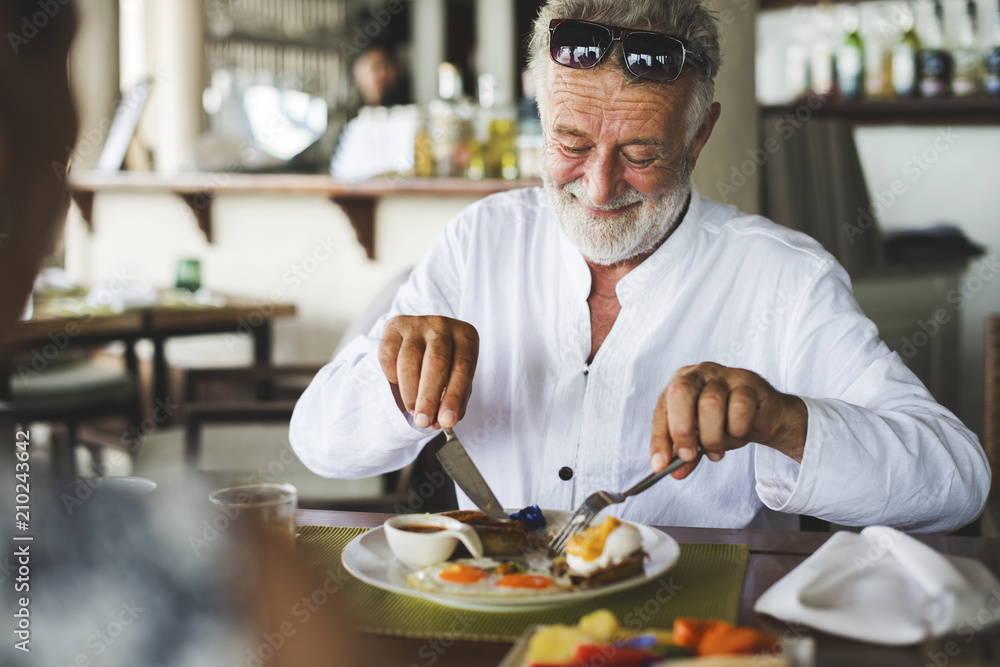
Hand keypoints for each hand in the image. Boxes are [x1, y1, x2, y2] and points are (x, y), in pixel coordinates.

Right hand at [378, 315, 479, 429]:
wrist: (423, 338)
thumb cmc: (446, 364)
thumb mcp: (457, 379)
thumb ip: (453, 400)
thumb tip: (441, 422)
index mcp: (466, 336)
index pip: (463, 367)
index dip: (455, 396)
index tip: (447, 421)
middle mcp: (442, 325)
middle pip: (436, 363)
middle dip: (429, 398)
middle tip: (423, 422)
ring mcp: (417, 324)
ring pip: (409, 363)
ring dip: (410, 393)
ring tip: (414, 412)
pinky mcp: (394, 327)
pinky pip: (389, 357)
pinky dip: (393, 377)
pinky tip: (401, 386)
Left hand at [649, 362, 807, 478]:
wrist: (764, 417)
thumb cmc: (727, 423)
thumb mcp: (702, 441)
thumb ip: (687, 455)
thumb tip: (675, 472)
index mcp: (680, 384)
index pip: (662, 410)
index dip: (659, 439)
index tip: (661, 465)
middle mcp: (699, 374)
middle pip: (681, 394)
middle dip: (682, 430)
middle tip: (689, 456)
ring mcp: (724, 375)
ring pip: (710, 404)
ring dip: (713, 437)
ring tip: (718, 451)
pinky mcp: (749, 381)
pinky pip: (739, 408)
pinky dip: (737, 429)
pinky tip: (739, 433)